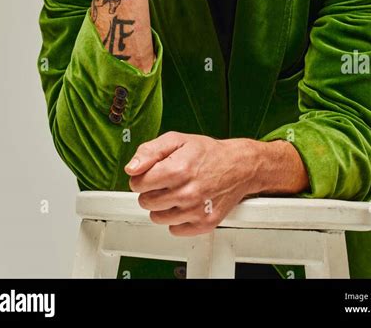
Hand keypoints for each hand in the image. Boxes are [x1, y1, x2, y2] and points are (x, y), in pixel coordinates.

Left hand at [124, 131, 258, 235]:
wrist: (239, 166)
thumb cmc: (207, 153)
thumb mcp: (177, 140)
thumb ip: (149, 151)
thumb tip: (131, 168)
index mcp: (178, 169)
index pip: (138, 183)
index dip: (141, 177)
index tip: (152, 173)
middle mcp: (187, 192)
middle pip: (146, 202)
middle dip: (151, 191)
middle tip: (166, 182)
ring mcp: (196, 210)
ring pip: (157, 218)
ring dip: (162, 206)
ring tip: (176, 192)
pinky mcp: (204, 224)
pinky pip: (174, 230)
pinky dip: (176, 219)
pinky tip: (186, 204)